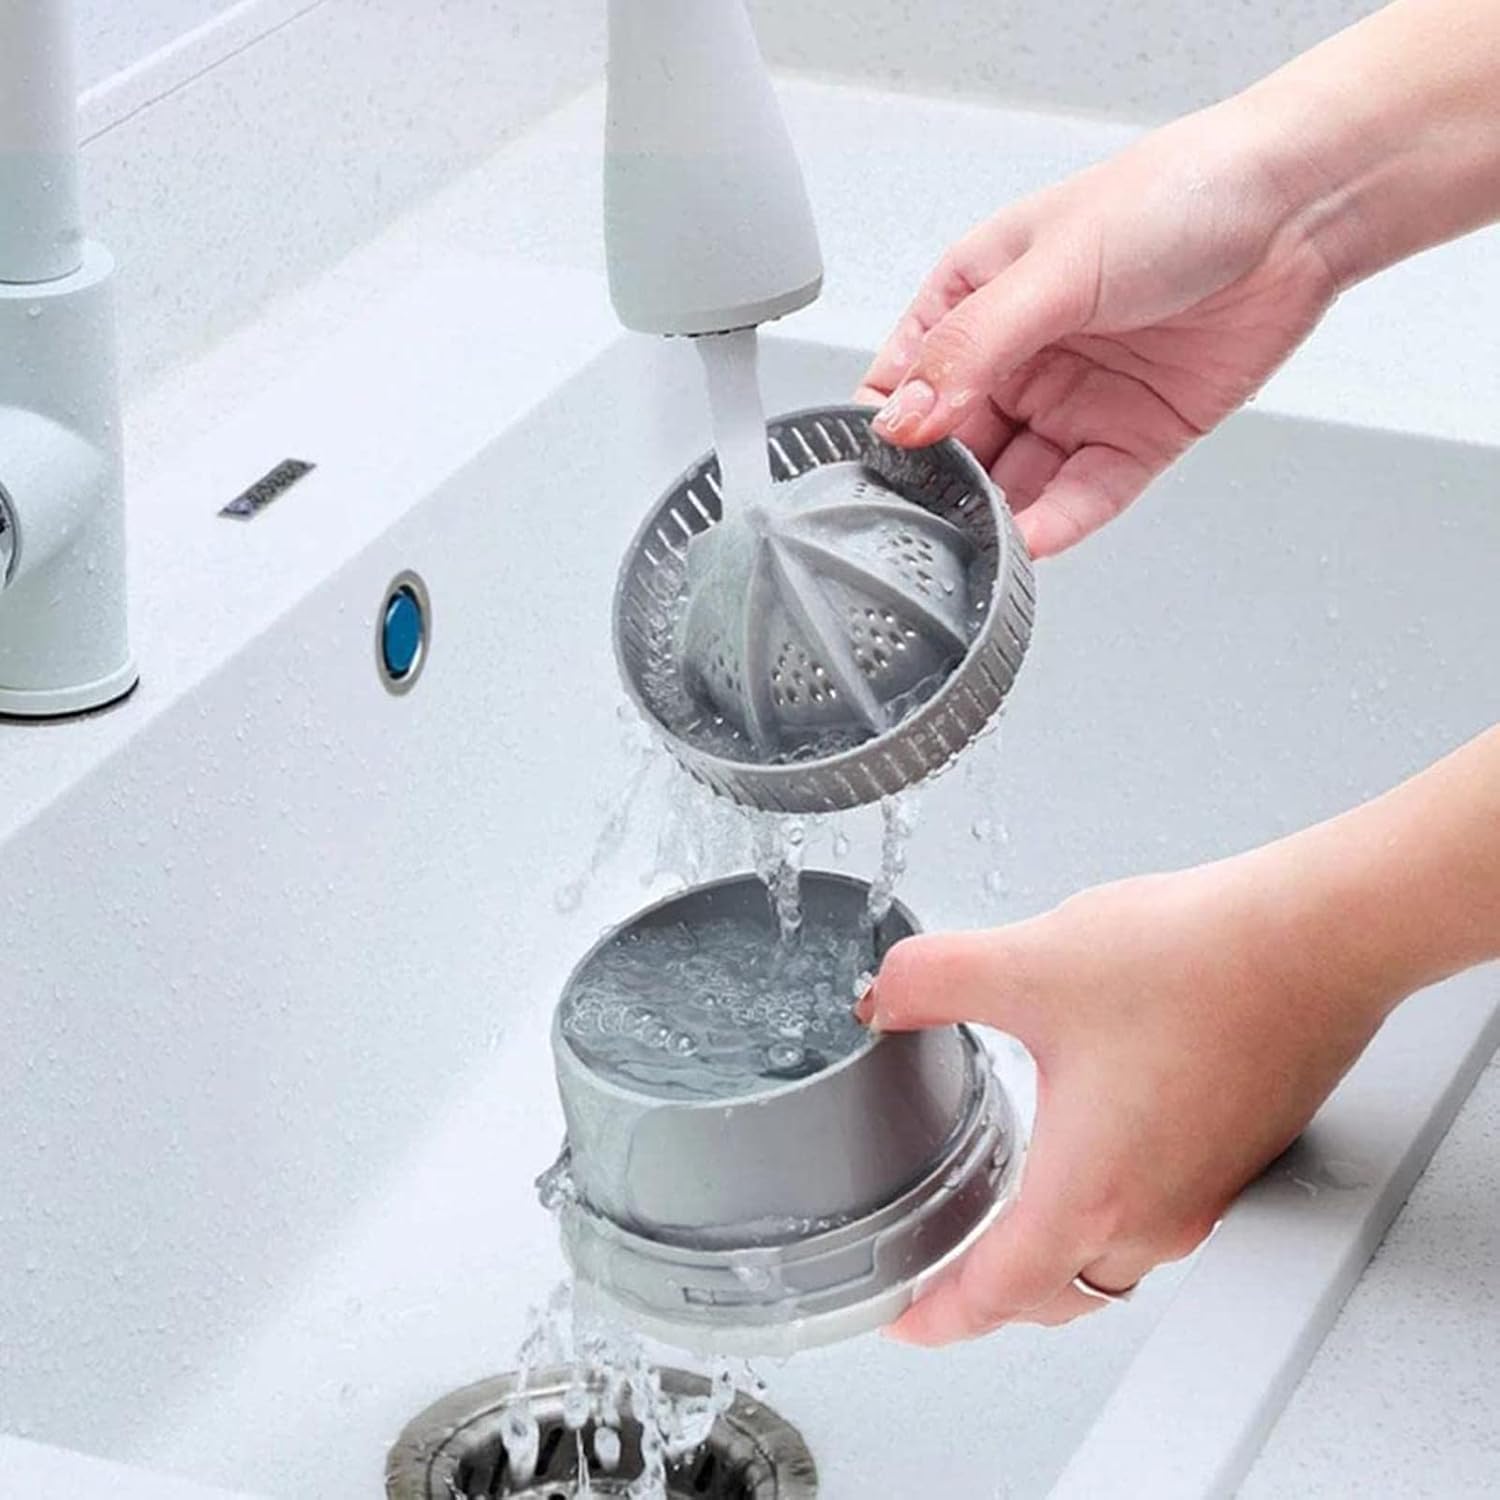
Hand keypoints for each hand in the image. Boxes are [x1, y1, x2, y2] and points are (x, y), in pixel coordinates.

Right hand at [856, 98, 1338, 557]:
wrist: (1295, 208)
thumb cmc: (1175, 196)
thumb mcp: (1051, 267)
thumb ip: (972, 348)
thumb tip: (904, 417)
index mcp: (975, 300)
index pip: (902, 380)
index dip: (885, 428)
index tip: (877, 469)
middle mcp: (1018, 358)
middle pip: (954, 445)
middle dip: (939, 487)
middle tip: (922, 525)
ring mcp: (1072, 403)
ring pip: (1014, 481)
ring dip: (995, 516)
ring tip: (976, 544)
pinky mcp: (1129, 441)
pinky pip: (1080, 497)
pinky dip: (1055, 524)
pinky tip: (1031, 543)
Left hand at [858, 848, 1395, 1344]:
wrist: (1317, 938)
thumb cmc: (1199, 963)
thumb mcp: (1029, 962)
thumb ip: (932, 980)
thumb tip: (884, 995)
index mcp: (1091, 1190)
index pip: (998, 1296)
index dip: (939, 1314)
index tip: (905, 1319)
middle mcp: (1155, 1212)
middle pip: (1057, 1292)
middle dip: (995, 1291)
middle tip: (949, 1268)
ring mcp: (1205, 1190)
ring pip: (1114, 1259)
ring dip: (1058, 1250)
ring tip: (1014, 1211)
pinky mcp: (1236, 1154)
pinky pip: (1159, 1215)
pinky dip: (1110, 1208)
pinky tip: (1093, 1143)